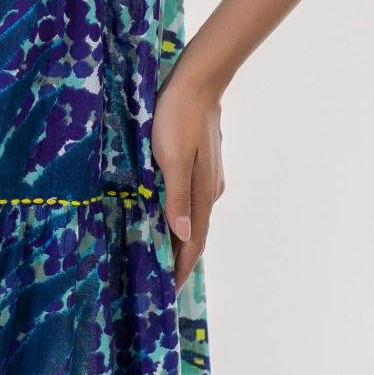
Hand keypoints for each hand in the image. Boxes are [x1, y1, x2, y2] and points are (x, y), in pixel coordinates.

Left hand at [150, 59, 226, 293]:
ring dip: (182, 237)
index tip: (169, 292)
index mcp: (202, 193)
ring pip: (195, 216)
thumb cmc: (178, 118)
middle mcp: (210, 190)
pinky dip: (182, 215)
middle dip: (181, 258)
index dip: (181, 267)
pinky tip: (171, 214)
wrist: (197, 83)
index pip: (192, 242)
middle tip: (163, 280)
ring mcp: (208, 176)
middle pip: (195, 233)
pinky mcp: (203, 163)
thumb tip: (181, 236)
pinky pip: (192, 199)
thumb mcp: (172, 158)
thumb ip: (177, 197)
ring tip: (165, 254)